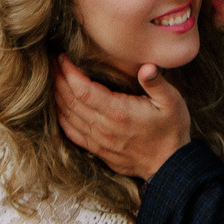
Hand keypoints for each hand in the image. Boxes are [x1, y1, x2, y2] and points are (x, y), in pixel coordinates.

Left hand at [54, 58, 191, 180]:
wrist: (170, 165)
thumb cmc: (172, 131)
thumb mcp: (172, 102)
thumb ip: (156, 83)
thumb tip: (147, 67)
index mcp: (118, 113)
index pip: (83, 90)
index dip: (68, 73)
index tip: (62, 58)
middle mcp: (104, 128)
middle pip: (70, 101)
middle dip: (58, 79)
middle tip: (51, 62)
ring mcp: (99, 141)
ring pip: (68, 117)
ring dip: (57, 96)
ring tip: (52, 79)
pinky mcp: (98, 150)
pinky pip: (72, 133)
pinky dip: (61, 118)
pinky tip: (58, 107)